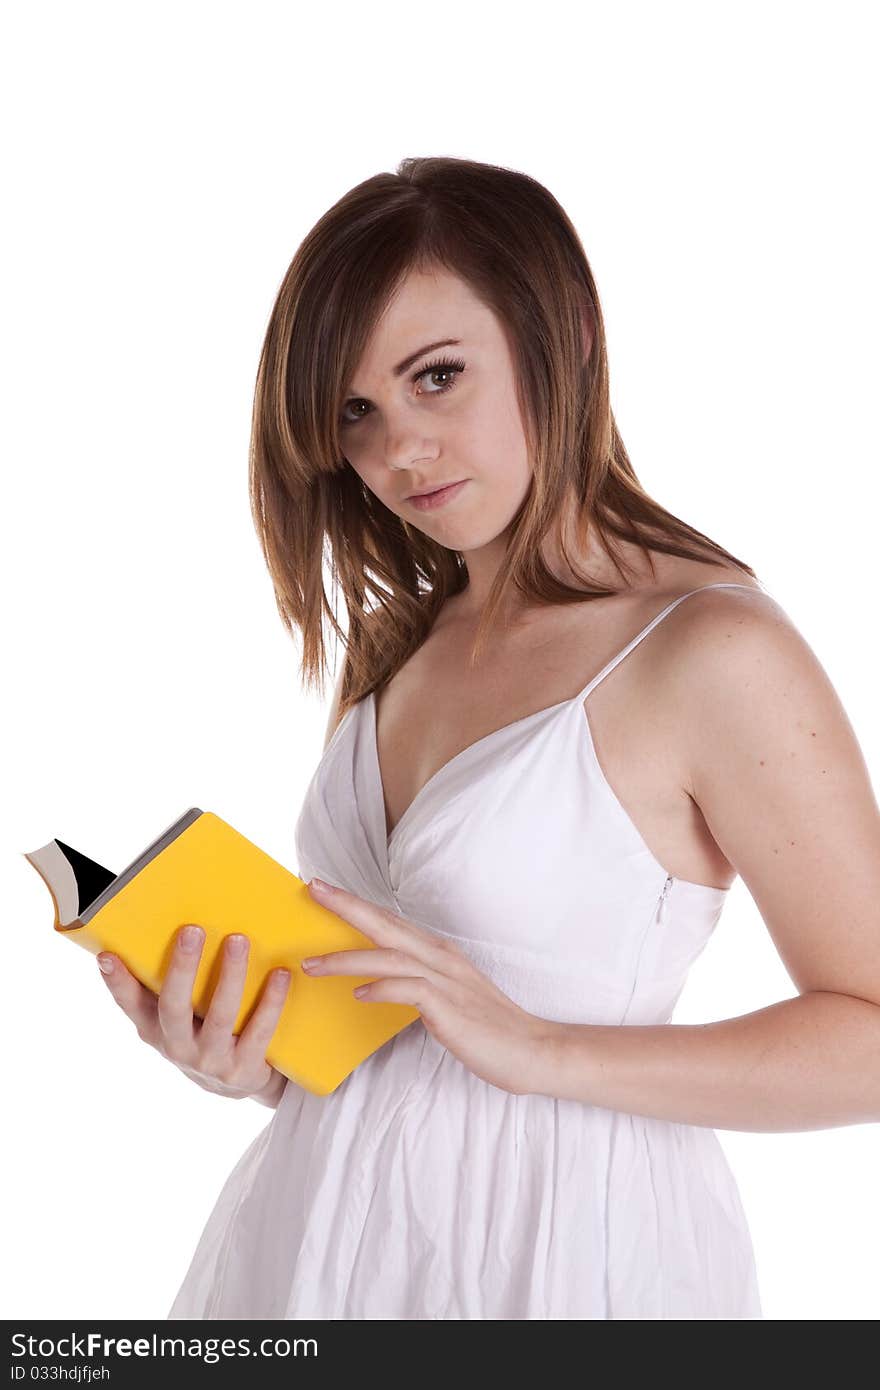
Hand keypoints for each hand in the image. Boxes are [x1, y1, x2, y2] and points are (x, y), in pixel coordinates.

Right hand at [96, 925, 290, 1104]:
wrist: (241, 1082)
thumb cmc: (204, 1032)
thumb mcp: (180, 1017)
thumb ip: (170, 985)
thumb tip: (167, 926)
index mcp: (156, 1030)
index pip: (130, 1005)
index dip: (117, 983)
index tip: (107, 955)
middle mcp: (178, 1048)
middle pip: (174, 1007)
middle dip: (182, 968)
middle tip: (192, 930)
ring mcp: (210, 1061)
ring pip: (220, 1016)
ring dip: (230, 976)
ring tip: (238, 940)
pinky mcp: (244, 1069)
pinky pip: (259, 1030)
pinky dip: (271, 1001)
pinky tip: (280, 974)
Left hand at [301, 878, 549, 1095]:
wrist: (531, 1050)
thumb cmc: (486, 1027)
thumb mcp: (445, 995)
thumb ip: (414, 981)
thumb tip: (374, 982)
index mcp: (438, 952)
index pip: (390, 920)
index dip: (356, 904)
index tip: (324, 890)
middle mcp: (440, 958)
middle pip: (385, 924)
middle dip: (346, 906)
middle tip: (313, 889)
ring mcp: (446, 980)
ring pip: (390, 956)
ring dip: (348, 958)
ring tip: (313, 964)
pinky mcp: (450, 1007)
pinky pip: (410, 991)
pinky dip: (383, 988)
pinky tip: (360, 995)